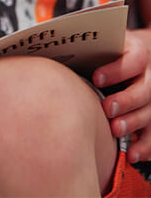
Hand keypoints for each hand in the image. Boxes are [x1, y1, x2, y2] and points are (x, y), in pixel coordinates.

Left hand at [93, 30, 150, 163]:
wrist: (135, 58)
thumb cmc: (111, 51)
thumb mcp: (104, 44)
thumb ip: (89, 48)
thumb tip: (56, 49)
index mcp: (138, 53)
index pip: (133, 61)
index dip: (116, 71)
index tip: (96, 78)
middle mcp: (149, 76)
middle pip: (144, 90)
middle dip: (126, 101)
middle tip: (107, 108)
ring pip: (149, 113)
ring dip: (133, 123)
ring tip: (115, 130)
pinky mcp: (150, 116)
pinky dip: (144, 146)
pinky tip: (132, 154)